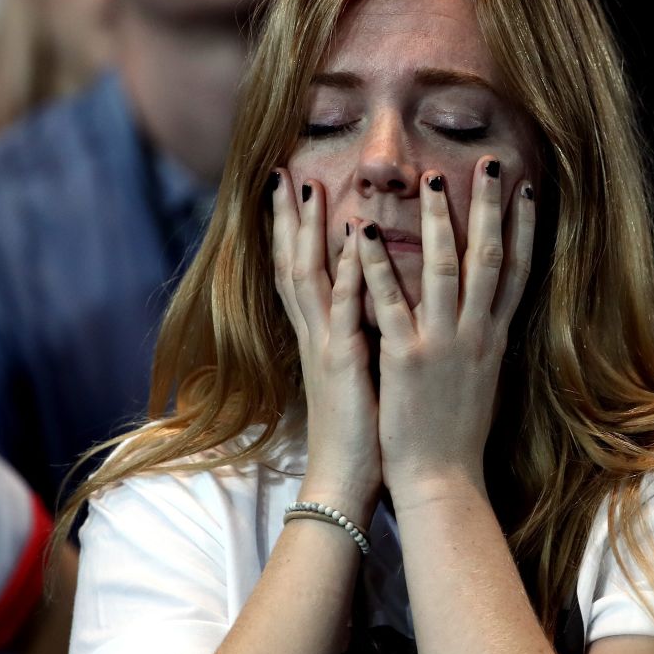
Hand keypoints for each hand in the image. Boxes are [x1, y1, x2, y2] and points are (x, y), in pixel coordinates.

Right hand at [270, 170, 380, 522]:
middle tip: (283, 173)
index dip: (294, 231)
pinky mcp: (344, 363)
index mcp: (321, 336)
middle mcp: (317, 335)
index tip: (294, 188)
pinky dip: (348, 273)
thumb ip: (357, 335)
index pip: (301, 273)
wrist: (347, 480)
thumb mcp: (358, 372)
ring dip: (309, 232)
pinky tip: (353, 241)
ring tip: (309, 188)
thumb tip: (369, 305)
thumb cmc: (360, 430)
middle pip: (294, 263)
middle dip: (288, 218)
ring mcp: (327, 346)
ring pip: (310, 277)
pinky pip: (345, 310)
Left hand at [356, 155, 536, 495]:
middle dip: (489, 207)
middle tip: (489, 162)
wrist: (443, 479)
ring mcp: (442, 344)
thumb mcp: (484, 378)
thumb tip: (493, 309)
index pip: (517, 271)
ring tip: (431, 179)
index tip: (525, 188)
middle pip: (489, 258)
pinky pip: (389, 302)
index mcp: (494, 337)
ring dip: (437, 222)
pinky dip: (375, 266)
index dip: (523, 228)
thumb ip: (485, 339)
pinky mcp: (406, 358)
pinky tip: (360, 233)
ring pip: (444, 269)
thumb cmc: (459, 432)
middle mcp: (475, 334)